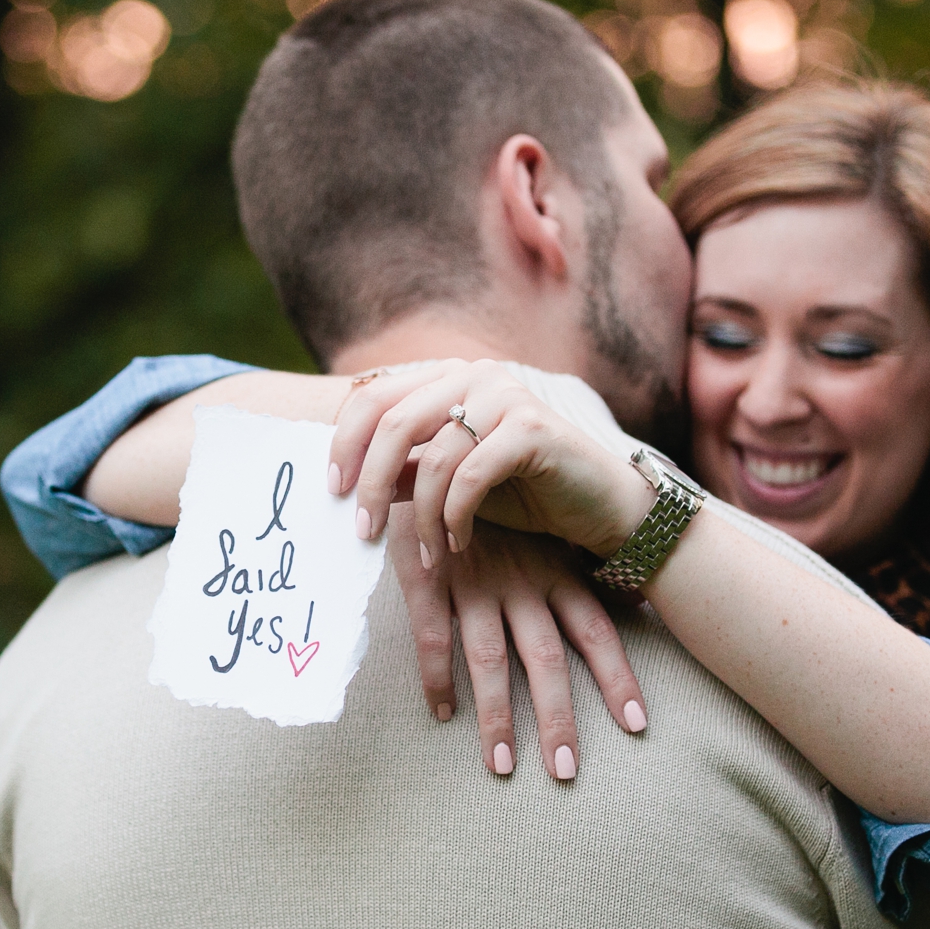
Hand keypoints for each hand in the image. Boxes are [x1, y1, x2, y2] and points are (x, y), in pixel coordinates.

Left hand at [331, 359, 653, 561]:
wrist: (595, 505)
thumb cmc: (522, 493)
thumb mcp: (449, 483)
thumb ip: (405, 473)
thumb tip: (347, 484)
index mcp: (447, 377)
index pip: (373, 397)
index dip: (343, 444)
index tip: (333, 492)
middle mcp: (473, 374)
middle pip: (392, 422)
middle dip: (370, 484)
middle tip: (364, 530)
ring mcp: (505, 395)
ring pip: (432, 458)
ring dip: (422, 518)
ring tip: (429, 554)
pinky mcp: (532, 427)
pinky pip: (470, 476)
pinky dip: (455, 518)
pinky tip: (457, 544)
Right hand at [389, 512, 649, 782]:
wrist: (435, 451)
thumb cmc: (493, 502)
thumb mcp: (544, 530)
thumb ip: (579, 568)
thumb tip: (643, 599)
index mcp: (554, 571)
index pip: (596, 631)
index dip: (617, 678)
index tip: (636, 724)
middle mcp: (522, 582)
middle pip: (548, 661)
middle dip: (559, 719)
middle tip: (566, 772)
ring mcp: (476, 583)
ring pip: (493, 661)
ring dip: (498, 717)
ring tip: (503, 767)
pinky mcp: (431, 579)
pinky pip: (434, 638)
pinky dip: (438, 678)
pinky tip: (442, 714)